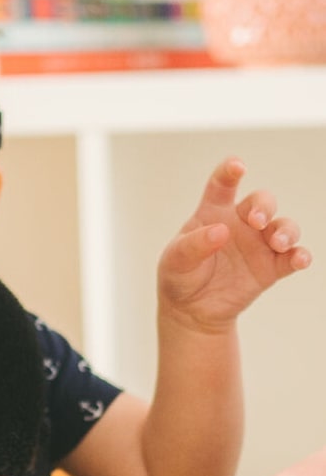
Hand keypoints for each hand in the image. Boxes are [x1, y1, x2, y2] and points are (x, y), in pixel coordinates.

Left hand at [157, 157, 310, 333]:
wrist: (191, 309)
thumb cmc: (180, 276)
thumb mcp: (175, 261)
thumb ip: (195, 245)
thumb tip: (221, 232)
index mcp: (212, 213)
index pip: (222, 185)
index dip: (230, 171)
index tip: (237, 166)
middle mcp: (240, 223)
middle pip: (262, 201)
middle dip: (264, 206)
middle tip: (257, 221)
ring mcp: (258, 244)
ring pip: (284, 226)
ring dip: (286, 231)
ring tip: (278, 243)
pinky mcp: (271, 267)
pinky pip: (293, 257)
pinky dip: (300, 256)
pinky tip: (299, 259)